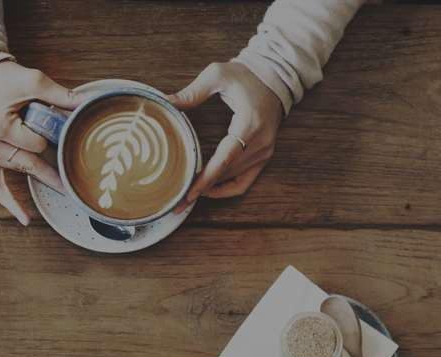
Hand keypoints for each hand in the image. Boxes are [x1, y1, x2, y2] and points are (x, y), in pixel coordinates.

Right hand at [0, 61, 78, 224]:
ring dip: (36, 170)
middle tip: (76, 185)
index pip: (36, 144)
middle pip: (29, 163)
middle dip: (52, 168)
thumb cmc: (2, 79)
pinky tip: (26, 218)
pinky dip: (10, 202)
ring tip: (61, 183)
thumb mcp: (32, 81)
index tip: (60, 132)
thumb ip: (59, 94)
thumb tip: (87, 103)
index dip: (49, 138)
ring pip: (19, 170)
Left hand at [169, 62, 284, 211]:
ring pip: (235, 180)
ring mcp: (265, 152)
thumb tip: (166, 103)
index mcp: (250, 124)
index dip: (207, 178)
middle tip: (178, 198)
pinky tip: (208, 190)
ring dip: (212, 189)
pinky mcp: (264, 156)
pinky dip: (227, 189)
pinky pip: (245, 181)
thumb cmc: (246, 75)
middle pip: (227, 173)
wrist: (274, 78)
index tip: (189, 191)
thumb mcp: (218, 75)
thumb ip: (192, 92)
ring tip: (188, 195)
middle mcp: (261, 142)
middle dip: (202, 187)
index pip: (226, 159)